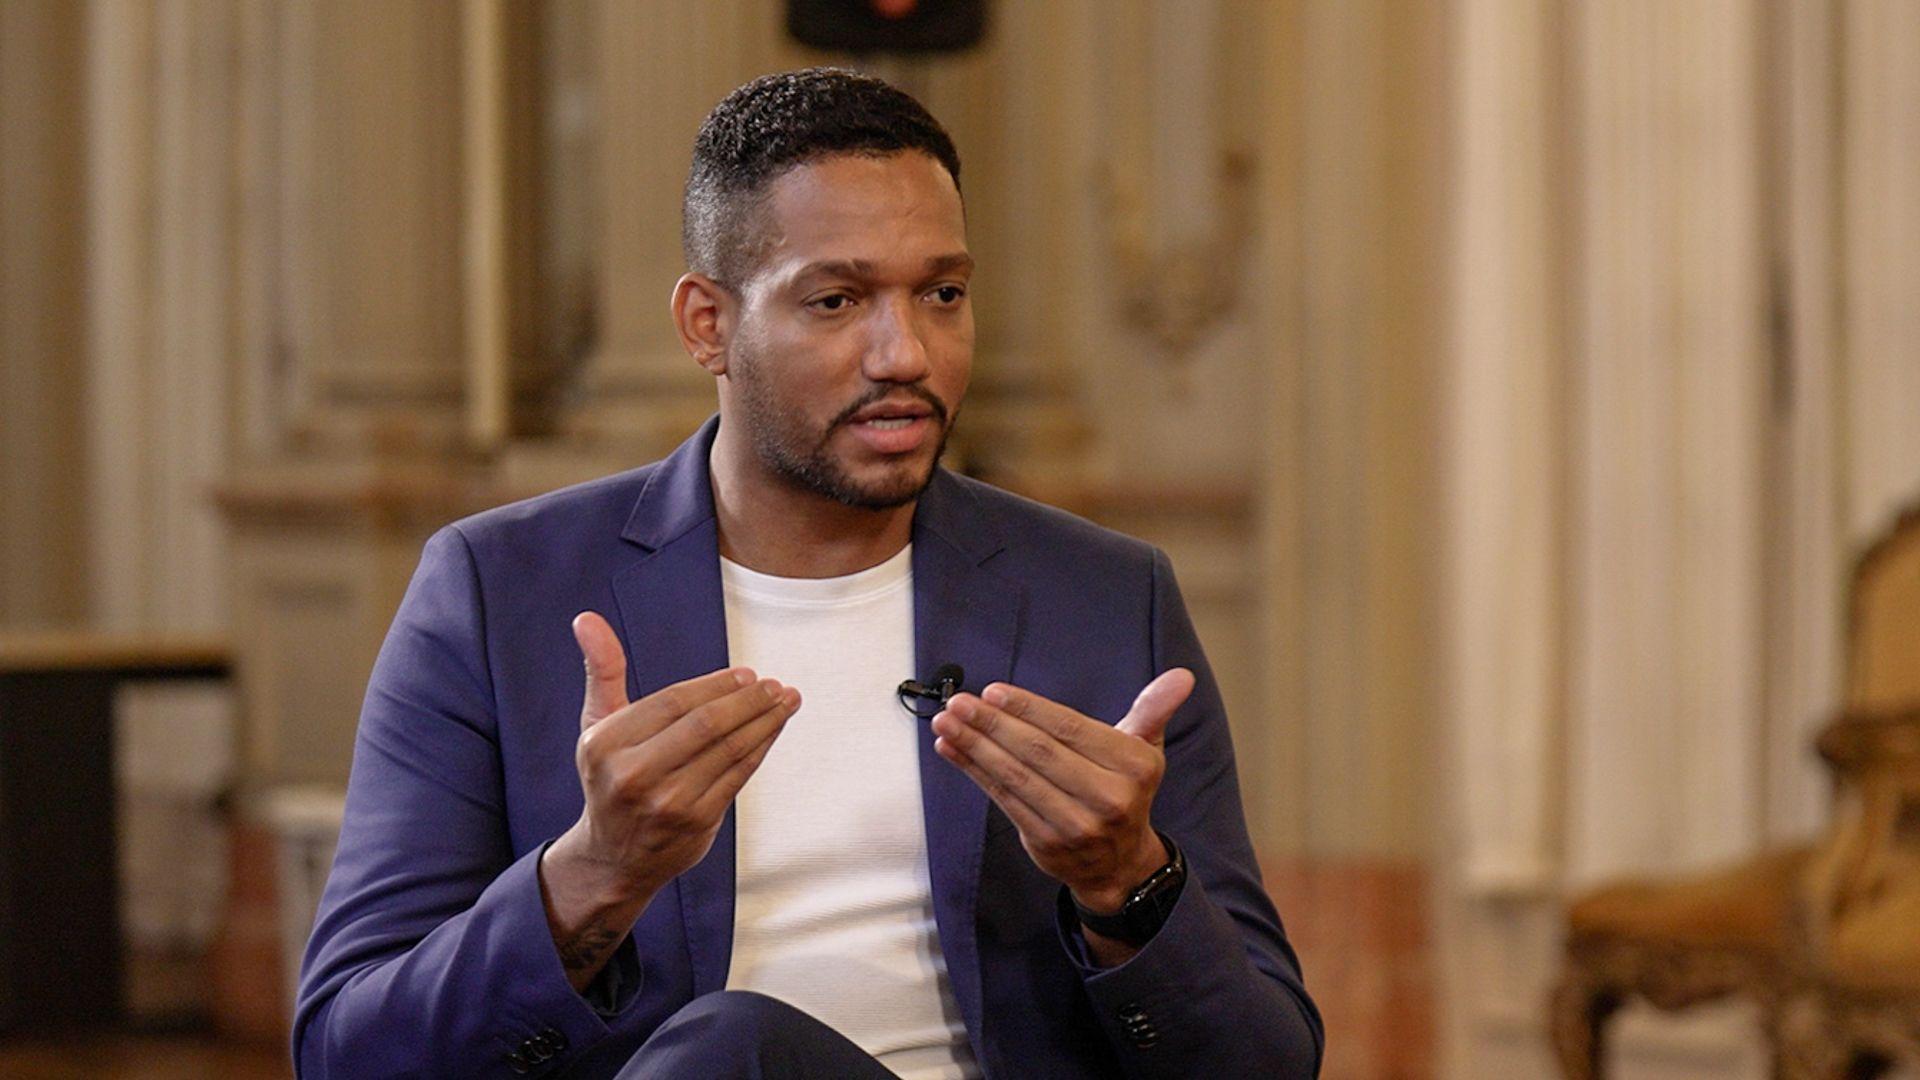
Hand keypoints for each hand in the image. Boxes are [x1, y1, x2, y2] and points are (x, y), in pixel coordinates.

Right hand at [539, 611, 799, 988]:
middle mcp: (633, 775)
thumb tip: (586, 618)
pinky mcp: (695, 822)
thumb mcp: (597, 724)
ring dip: (766, 721)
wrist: (613, 858)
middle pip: (705, 725)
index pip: (673, 702)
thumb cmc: (611, 777)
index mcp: (605, 745)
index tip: (746, 673)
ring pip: (729, 750)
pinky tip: (774, 729)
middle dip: (749, 700)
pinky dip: (762, 748)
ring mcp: (666, 802)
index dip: (716, 685)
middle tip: (774, 686)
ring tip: (787, 700)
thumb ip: (602, 670)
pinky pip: (739, 775)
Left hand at [929, 669, 1194, 915]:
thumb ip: (1153, 710)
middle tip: (958, 702)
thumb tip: (1181, 677)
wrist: (1120, 864)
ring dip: (975, 746)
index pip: (1071, 729)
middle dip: (993, 724)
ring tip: (946, 721)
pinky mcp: (1047, 843)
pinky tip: (952, 748)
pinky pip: (1003, 800)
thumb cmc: (1125, 791)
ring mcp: (1076, 824)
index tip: (992, 692)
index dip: (1029, 709)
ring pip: (1016, 777)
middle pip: (1039, 752)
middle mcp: (1108, 798)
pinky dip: (974, 771)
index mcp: (1134, 767)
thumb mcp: (1145, 750)